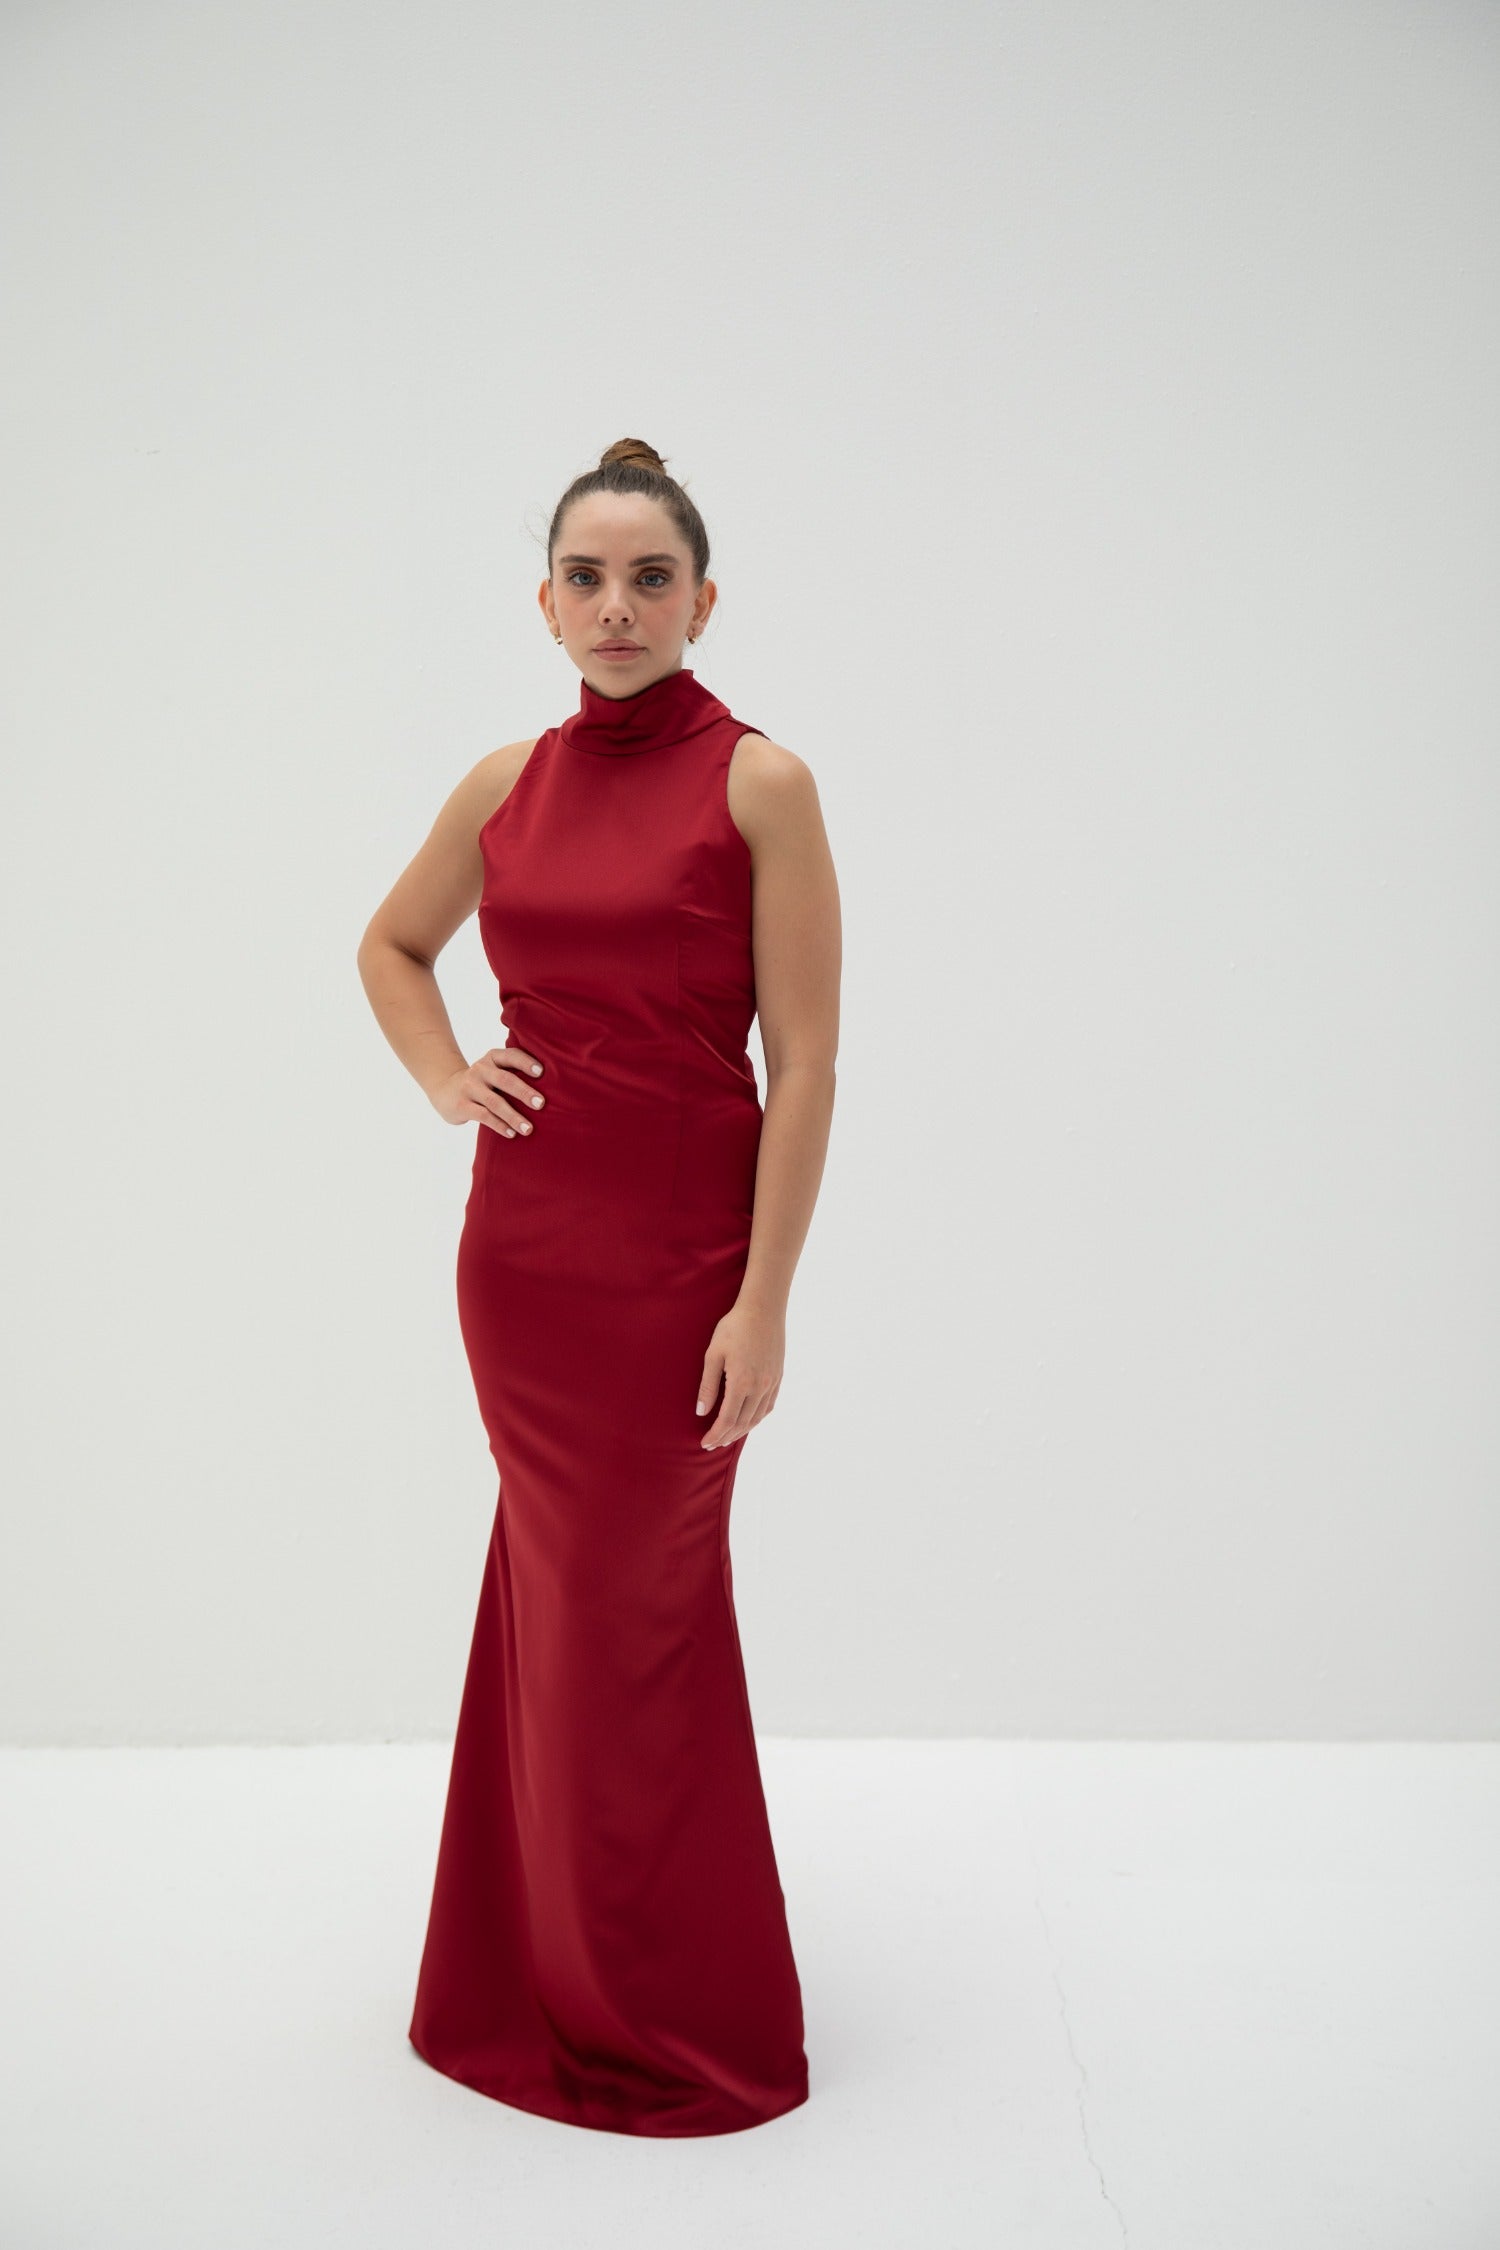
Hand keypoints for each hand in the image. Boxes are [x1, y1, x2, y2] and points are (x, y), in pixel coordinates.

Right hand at [432, 1046, 546, 1136]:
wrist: (445, 1089)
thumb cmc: (483, 1082)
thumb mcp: (494, 1070)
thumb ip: (515, 1073)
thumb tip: (554, 1088)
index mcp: (493, 1058)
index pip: (511, 1056)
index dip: (526, 1062)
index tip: (542, 1072)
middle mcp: (481, 1070)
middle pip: (505, 1080)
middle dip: (524, 1092)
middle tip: (541, 1104)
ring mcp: (470, 1087)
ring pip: (494, 1102)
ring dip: (513, 1116)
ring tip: (529, 1129)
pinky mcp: (462, 1105)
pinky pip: (483, 1116)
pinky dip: (499, 1125)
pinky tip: (512, 1134)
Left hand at [697, 1298, 783, 1448]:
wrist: (763, 1309)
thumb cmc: (734, 1328)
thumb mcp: (713, 1354)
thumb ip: (708, 1385)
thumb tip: (701, 1412)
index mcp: (741, 1383)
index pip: (727, 1420)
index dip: (716, 1434)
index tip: (704, 1443)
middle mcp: (760, 1387)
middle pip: (743, 1423)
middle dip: (727, 1436)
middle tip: (713, 1444)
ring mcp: (772, 1383)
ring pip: (758, 1417)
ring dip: (742, 1430)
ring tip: (729, 1436)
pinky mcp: (778, 1377)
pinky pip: (769, 1405)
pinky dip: (758, 1418)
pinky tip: (750, 1420)